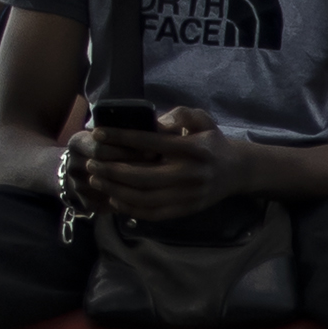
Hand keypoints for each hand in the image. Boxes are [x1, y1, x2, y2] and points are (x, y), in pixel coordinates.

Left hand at [72, 105, 243, 222]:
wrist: (236, 171)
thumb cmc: (211, 141)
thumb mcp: (201, 119)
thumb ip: (179, 115)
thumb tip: (154, 123)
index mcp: (194, 149)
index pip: (150, 142)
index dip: (121, 137)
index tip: (98, 134)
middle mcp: (191, 174)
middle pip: (143, 176)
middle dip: (111, 170)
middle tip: (91, 163)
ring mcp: (189, 196)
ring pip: (144, 197)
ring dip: (115, 190)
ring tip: (96, 180)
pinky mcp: (186, 210)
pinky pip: (153, 213)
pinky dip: (130, 208)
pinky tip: (114, 198)